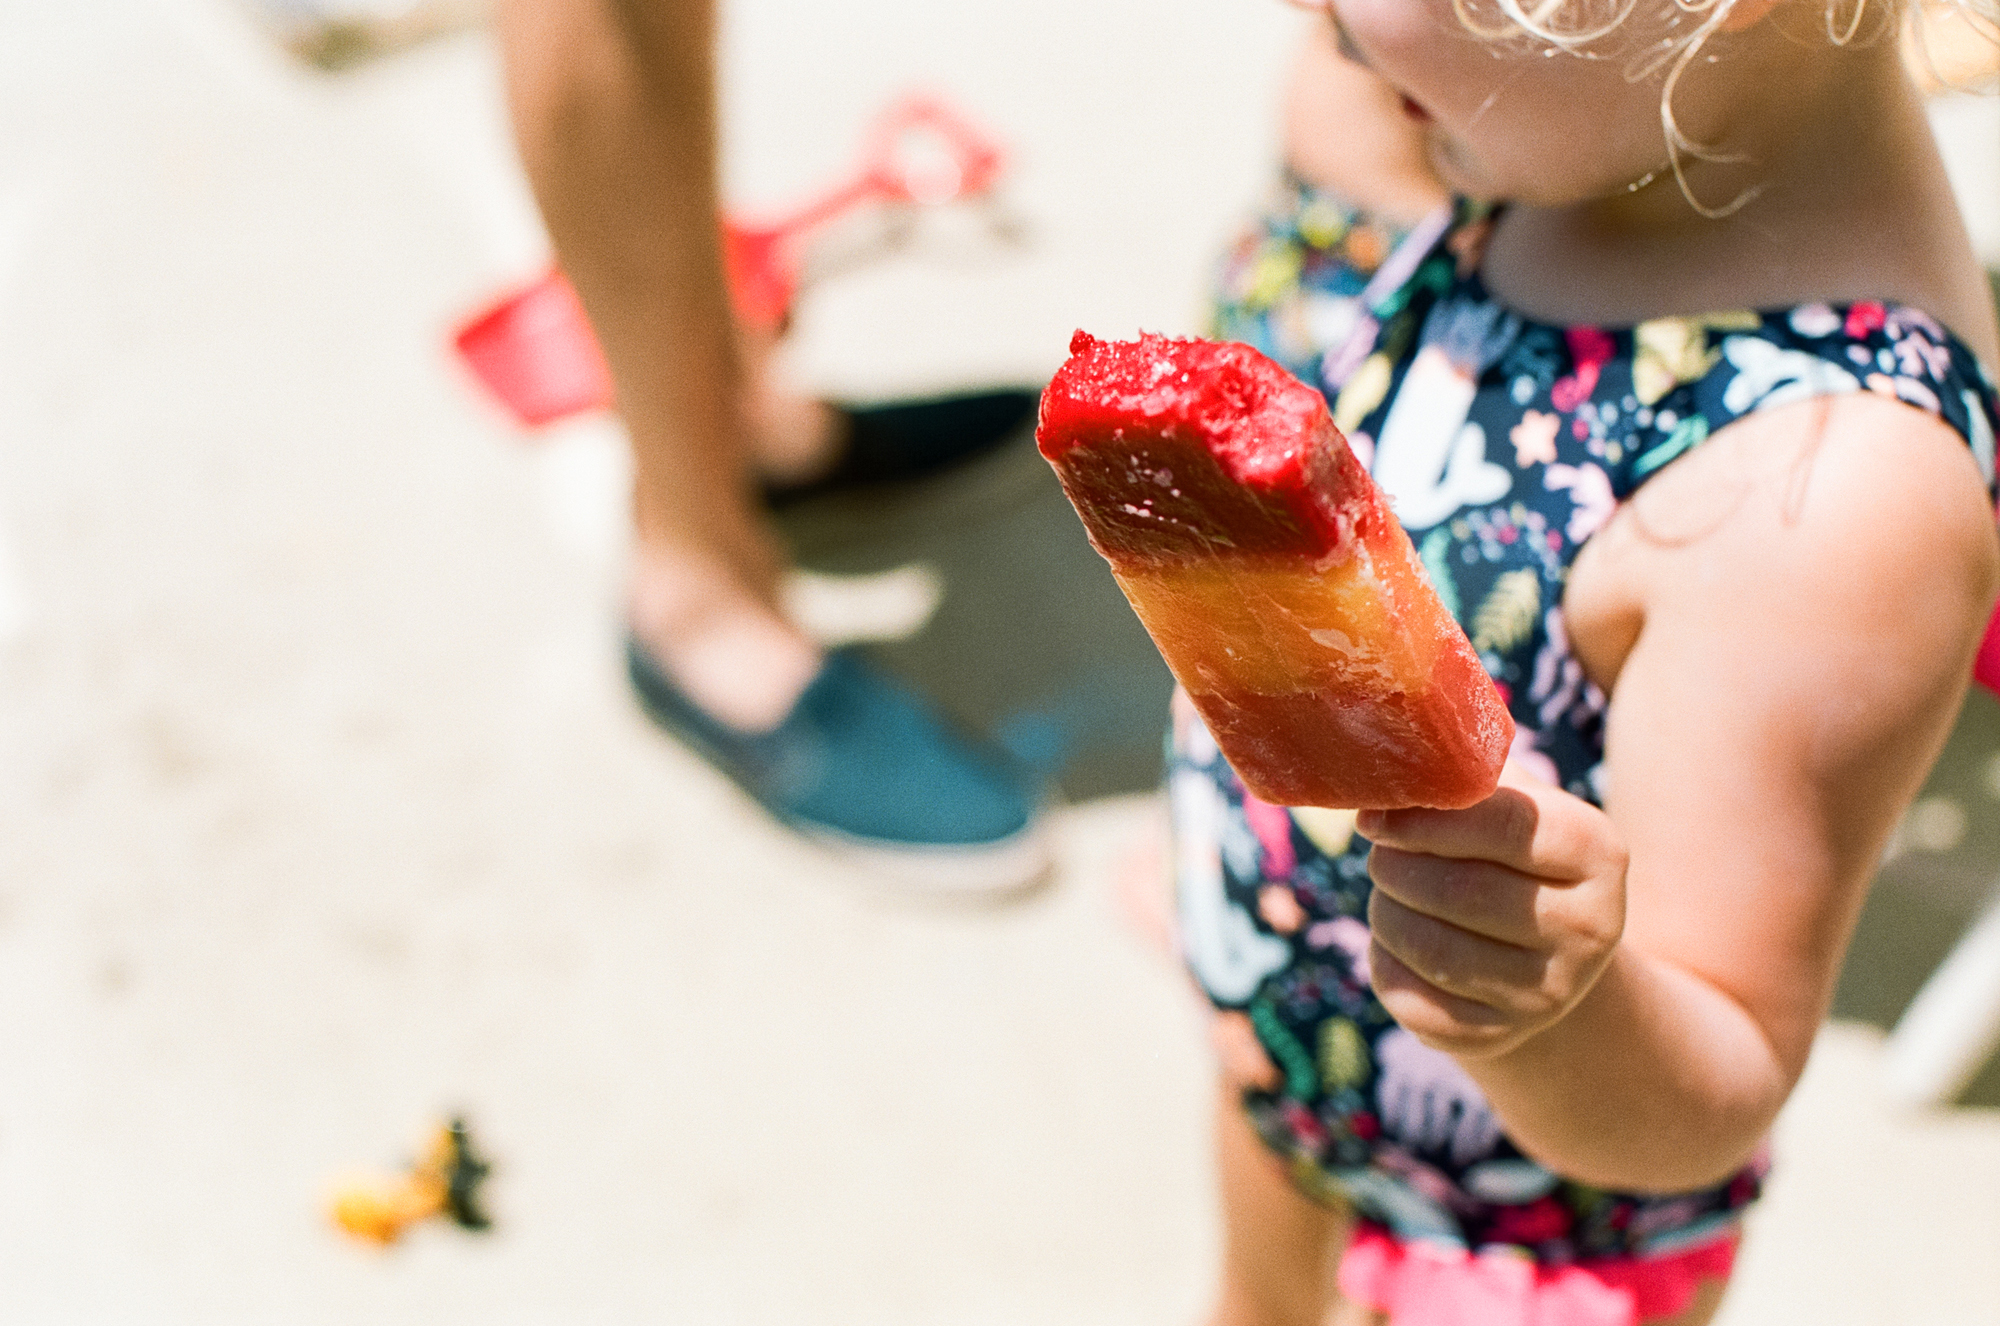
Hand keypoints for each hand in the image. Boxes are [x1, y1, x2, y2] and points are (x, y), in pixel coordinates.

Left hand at [1357, 762, 1626, 1059]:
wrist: (1546, 955)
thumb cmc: (1512, 855)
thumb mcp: (1515, 802)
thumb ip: (1469, 771)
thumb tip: (1397, 737)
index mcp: (1599, 850)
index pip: (1502, 825)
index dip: (1422, 817)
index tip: (1375, 815)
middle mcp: (1590, 928)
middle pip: (1459, 891)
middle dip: (1395, 866)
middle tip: (1377, 851)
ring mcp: (1551, 993)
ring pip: (1431, 948)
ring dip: (1386, 911)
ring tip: (1388, 890)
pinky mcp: (1501, 1035)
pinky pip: (1413, 1000)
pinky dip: (1385, 962)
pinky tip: (1396, 939)